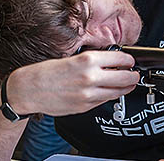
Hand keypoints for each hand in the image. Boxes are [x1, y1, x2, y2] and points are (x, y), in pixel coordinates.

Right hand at [6, 51, 138, 115]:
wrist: (29, 89)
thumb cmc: (47, 72)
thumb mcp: (72, 58)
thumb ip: (93, 60)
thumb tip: (112, 61)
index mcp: (87, 60)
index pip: (121, 58)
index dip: (129, 60)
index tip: (130, 61)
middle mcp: (90, 77)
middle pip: (126, 77)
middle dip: (133, 76)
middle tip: (134, 74)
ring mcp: (88, 94)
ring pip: (118, 92)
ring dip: (125, 88)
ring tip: (126, 84)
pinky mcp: (85, 107)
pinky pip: (104, 101)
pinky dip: (109, 96)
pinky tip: (108, 91)